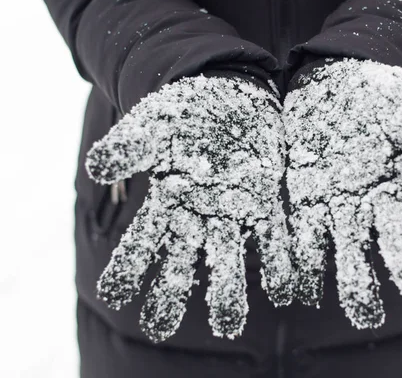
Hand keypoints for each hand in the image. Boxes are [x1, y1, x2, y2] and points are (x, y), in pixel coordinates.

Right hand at [86, 74, 293, 341]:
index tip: (114, 297)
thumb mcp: (154, 123)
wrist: (230, 95)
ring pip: (226, 255)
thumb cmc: (187, 109)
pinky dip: (276, 261)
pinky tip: (283, 290)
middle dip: (172, 294)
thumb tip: (95, 168)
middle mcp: (198, 213)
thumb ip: (128, 146)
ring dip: (228, 289)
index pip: (143, 240)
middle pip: (182, 260)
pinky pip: (271, 235)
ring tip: (229, 325)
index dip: (128, 266)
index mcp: (169, 199)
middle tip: (160, 330)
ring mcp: (233, 210)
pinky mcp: (265, 200)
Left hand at [284, 59, 401, 328]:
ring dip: (358, 284)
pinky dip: (305, 264)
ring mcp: (339, 205)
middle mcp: (376, 203)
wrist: (330, 82)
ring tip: (366, 316)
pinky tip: (304, 292)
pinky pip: (305, 237)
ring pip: (352, 251)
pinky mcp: (303, 201)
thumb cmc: (376, 94)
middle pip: (399, 246)